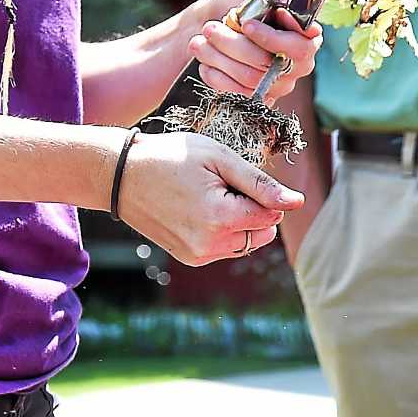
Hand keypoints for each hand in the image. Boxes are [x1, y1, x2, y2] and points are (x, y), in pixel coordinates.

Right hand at [115, 132, 303, 266]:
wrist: (120, 175)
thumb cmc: (169, 158)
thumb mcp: (219, 159)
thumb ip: (261, 184)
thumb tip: (297, 203)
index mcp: (220, 218)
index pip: (272, 215)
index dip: (261, 195)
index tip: (233, 179)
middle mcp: (211, 244)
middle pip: (262, 233)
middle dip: (253, 212)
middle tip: (220, 188)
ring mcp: (199, 255)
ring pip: (246, 243)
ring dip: (240, 223)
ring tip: (208, 198)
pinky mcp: (191, 258)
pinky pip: (226, 248)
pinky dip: (224, 232)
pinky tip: (199, 211)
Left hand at [187, 0, 322, 103]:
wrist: (217, 27)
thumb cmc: (240, 9)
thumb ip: (266, 2)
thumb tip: (271, 7)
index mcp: (305, 39)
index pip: (300, 48)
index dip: (272, 39)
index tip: (245, 24)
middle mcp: (297, 66)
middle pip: (267, 63)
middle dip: (233, 44)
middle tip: (210, 28)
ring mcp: (279, 86)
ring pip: (249, 79)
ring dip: (218, 58)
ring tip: (199, 41)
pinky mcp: (258, 99)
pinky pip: (237, 95)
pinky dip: (216, 77)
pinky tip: (205, 62)